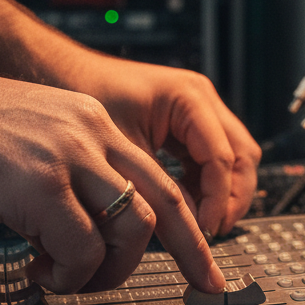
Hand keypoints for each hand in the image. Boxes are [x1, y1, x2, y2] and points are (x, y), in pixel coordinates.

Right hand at [0, 60, 226, 294]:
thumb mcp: (29, 138)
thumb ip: (65, 173)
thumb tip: (86, 228)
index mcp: (90, 122)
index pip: (159, 176)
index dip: (189, 224)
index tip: (205, 259)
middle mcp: (88, 133)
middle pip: (166, 201)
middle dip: (192, 252)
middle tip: (202, 286)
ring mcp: (64, 156)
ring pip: (133, 227)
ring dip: (109, 269)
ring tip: (73, 277)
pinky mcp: (34, 183)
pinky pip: (81, 246)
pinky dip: (69, 272)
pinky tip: (39, 270)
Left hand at [65, 53, 261, 237]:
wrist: (63, 74)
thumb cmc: (85, 96)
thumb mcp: (123, 151)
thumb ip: (159, 189)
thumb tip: (187, 228)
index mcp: (189, 98)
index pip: (221, 158)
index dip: (217, 199)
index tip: (203, 229)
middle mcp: (201, 99)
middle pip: (242, 155)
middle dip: (232, 197)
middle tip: (213, 230)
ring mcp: (198, 109)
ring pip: (234, 157)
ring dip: (222, 191)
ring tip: (201, 222)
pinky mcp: (187, 122)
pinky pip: (212, 156)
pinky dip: (206, 183)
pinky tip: (187, 204)